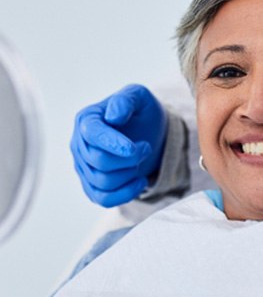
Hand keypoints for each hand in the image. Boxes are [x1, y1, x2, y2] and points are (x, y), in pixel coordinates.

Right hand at [71, 84, 167, 206]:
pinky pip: (103, 199)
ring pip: (103, 182)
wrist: (150, 134)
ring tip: (142, 160)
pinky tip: (141, 181)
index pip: (92, 134)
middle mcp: (79, 144)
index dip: (112, 143)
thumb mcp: (140, 97)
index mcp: (87, 119)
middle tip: (146, 147)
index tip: (133, 148)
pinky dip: (126, 194)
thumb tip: (113, 116)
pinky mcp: (92, 186)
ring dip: (130, 173)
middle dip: (130, 158)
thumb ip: (126, 100)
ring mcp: (83, 167)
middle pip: (99, 161)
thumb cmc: (142, 113)